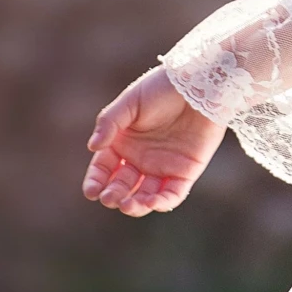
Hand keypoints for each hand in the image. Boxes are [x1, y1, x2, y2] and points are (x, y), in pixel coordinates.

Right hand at [82, 65, 226, 216]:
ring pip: (146, 195)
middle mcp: (141, 159)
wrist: (200, 86)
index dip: (96, 181)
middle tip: (110, 199)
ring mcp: (163, 167)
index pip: (104, 168)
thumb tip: (92, 147)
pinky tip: (152, 203)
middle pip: (123, 185)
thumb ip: (110, 123)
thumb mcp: (131, 102)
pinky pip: (173, 194)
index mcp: (123, 143)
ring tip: (128, 205)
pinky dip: (163, 202)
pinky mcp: (186, 172)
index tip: (91, 192)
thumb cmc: (162, 89)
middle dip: (114, 195)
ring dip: (136, 205)